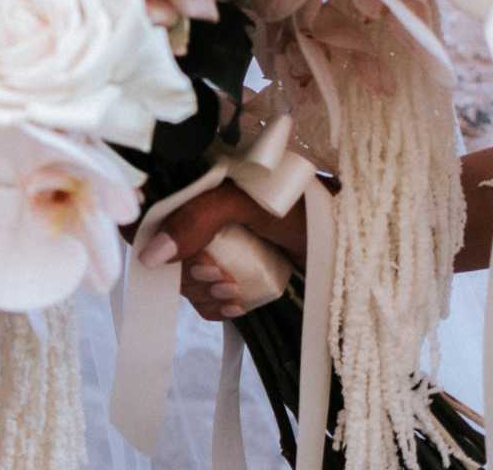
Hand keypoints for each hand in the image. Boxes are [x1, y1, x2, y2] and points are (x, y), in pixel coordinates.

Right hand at [137, 180, 307, 322]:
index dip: (143, 235)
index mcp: (194, 187)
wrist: (349, 239)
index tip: (163, 257)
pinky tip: (235, 305)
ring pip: (181, 277)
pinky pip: (202, 296)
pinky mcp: (229, 271)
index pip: (145, 209)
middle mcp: (197, 215)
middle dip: (186, 272)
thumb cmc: (302, 209)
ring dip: (202, 292)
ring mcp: (213, 245)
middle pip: (161, 252)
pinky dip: (213, 306)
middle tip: (221, 276)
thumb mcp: (248, 204)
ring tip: (235, 292)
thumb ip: (199, 218)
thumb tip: (150, 254)